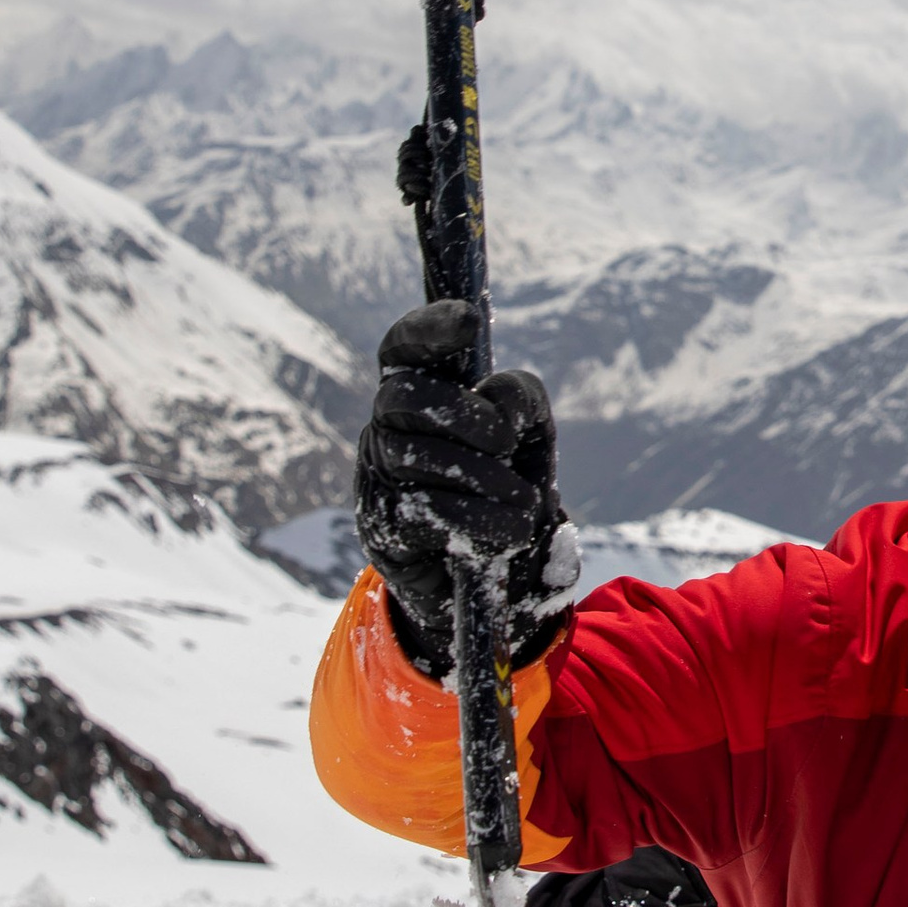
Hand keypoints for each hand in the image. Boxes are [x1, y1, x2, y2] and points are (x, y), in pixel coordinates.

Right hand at [354, 300, 571, 672]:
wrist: (501, 585)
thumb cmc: (510, 493)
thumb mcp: (530, 439)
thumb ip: (521, 401)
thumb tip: (497, 401)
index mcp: (422, 397)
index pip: (404, 347)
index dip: (428, 329)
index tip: (469, 322)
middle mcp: (387, 430)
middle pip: (403, 395)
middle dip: (464, 414)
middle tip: (504, 443)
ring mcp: (377, 479)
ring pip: (416, 453)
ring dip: (483, 476)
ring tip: (519, 503)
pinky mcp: (383, 529)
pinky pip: (429, 510)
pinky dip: (482, 519)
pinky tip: (507, 532)